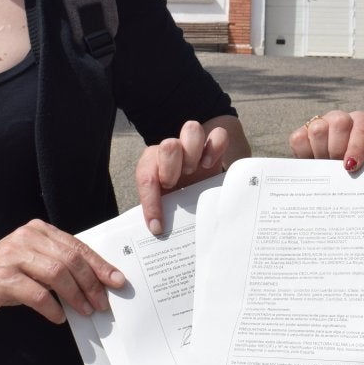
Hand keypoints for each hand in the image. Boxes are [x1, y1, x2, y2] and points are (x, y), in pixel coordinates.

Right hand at [0, 219, 124, 323]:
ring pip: (57, 273)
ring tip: (85, 311)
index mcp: (37, 230)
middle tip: (102, 303)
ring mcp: (12, 256)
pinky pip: (37, 294)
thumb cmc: (2, 276)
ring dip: (76, 296)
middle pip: (70, 259)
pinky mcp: (2, 277)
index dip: (99, 264)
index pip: (76, 246)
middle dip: (91, 283)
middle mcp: (26, 237)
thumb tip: (95, 282)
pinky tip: (59, 316)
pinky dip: (52, 307)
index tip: (116, 280)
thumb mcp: (32, 262)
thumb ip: (58, 264)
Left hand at [135, 119, 232, 234]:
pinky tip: (210, 165)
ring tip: (193, 171)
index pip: (146, 176)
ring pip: (191, 129)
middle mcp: (171, 152)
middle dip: (171, 167)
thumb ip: (160, 215)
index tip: (157, 226)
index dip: (150, 202)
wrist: (199, 192)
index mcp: (153, 165)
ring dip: (192, 152)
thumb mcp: (166, 208)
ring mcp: (194, 146)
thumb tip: (157, 234)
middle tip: (174, 184)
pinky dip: (215, 147)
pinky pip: (218, 134)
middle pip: (168, 145)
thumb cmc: (178, 202)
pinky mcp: (214, 146)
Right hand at [289, 109, 363, 172]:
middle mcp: (339, 118)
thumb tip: (352, 170)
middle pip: (340, 122)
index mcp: (359, 123)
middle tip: (336, 166)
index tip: (350, 166)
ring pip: (318, 129)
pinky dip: (304, 154)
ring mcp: (319, 123)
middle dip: (338, 149)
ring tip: (324, 166)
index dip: (357, 146)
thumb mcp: (360, 168)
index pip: (363, 126)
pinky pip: (299, 139)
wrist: (330, 175)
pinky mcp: (300, 132)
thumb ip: (361, 167)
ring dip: (321, 152)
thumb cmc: (349, 169)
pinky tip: (311, 162)